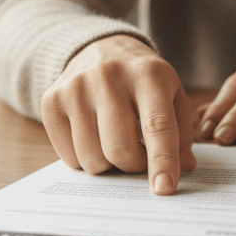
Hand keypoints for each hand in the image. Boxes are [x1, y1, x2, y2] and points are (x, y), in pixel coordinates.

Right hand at [40, 34, 195, 194]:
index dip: (162, 161)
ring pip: (92, 158)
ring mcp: (76, 87)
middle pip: (120, 149)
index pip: (156, 125)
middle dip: (134, 166)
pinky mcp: (51, 100)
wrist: (102, 47)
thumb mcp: (172, 93)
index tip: (165, 188)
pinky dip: (84, 159)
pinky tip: (94, 136)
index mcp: (148, 74)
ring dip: (108, 165)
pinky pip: (68, 156)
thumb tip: (184, 168)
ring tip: (116, 142)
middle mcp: (109, 76)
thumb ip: (181, 132)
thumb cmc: (143, 78)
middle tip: (140, 156)